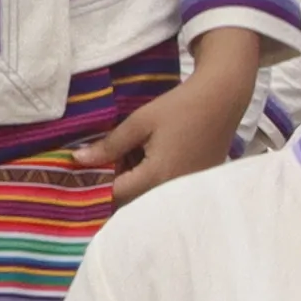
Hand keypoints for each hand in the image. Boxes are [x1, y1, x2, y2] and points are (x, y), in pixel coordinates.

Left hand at [71, 70, 242, 204]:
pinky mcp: (195, 185)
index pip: (115, 194)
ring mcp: (186, 191)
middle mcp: (172, 191)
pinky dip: (152, 179)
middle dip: (116, 183)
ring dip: (135, 182)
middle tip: (108, 159)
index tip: (85, 170)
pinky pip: (164, 191)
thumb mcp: (140, 122)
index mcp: (156, 176)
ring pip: (148, 197)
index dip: (97, 184)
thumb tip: (78, 160)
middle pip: (132, 200)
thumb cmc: (180, 107)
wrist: (222, 99)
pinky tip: (152, 157)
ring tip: (132, 154)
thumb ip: (109, 145)